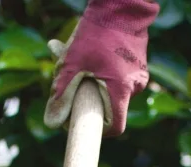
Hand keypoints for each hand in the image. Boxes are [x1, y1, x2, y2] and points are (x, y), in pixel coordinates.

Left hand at [44, 0, 157, 136]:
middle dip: (86, 96)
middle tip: (66, 78)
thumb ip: (61, 95)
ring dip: (90, 79)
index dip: (97, 130)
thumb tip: (51, 124)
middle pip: (109, 106)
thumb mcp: (71, 65)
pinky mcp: (138, 63)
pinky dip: (100, 69)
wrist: (121, 4)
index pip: (115, 128)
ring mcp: (139, 74)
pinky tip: (86, 50)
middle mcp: (135, 87)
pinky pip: (117, 74)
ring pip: (110, 88)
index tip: (80, 119)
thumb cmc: (96, 33)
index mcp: (121, 91)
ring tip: (71, 57)